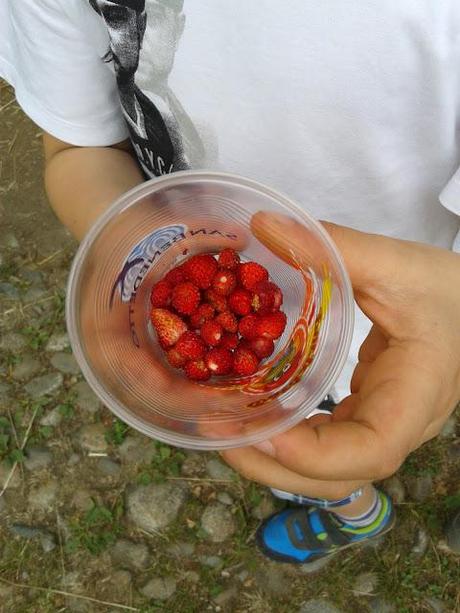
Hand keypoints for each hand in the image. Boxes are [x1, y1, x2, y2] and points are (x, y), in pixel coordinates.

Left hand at [221, 212, 459, 495]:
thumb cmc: (447, 289)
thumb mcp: (396, 263)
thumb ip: (332, 246)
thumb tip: (261, 226)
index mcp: (417, 393)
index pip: (372, 449)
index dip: (315, 454)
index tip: (263, 433)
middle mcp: (400, 424)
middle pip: (338, 476)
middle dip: (274, 467)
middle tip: (219, 436)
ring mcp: (384, 424)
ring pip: (330, 469)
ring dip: (274, 460)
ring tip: (225, 432)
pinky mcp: (369, 413)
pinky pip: (328, 441)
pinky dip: (288, 439)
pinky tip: (257, 415)